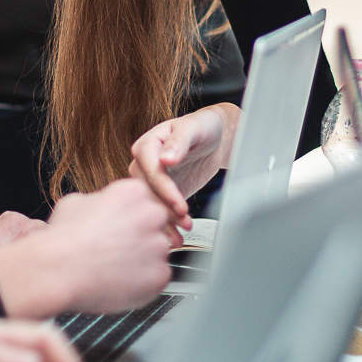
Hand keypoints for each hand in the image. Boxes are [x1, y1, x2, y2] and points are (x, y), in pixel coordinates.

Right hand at [0, 179, 173, 317]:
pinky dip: (143, 283)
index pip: (144, 203)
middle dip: (141, 238)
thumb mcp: (76, 202)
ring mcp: (158, 246)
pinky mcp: (160, 275)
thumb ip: (101, 201)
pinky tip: (120, 281)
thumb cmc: (62, 238)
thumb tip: (103, 206)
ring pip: (158, 253)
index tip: (120, 229)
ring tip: (114, 268)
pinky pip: (158, 278)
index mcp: (134, 192)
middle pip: (156, 226)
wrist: (57, 270)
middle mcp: (152, 215)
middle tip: (117, 250)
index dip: (130, 219)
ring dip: (142, 260)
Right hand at [127, 102, 238, 228]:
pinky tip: (177, 234)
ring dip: (167, 221)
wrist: (216, 137)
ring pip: (153, 204)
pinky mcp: (163, 193)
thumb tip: (165, 158)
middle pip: (148, 191)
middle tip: (184, 221)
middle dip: (165, 209)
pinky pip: (162, 210)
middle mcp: (145, 164)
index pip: (151, 171)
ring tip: (184, 230)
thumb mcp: (192, 128)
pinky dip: (169, 224)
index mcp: (146, 145)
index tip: (179, 204)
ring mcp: (153, 180)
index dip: (164, 189)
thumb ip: (178, 142)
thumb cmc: (203, 126)